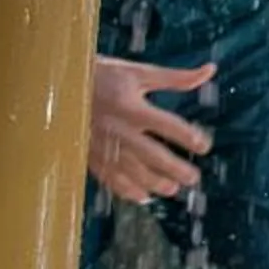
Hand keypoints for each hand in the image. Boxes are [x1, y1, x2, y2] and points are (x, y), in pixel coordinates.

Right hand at [88, 57, 214, 202]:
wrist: (58, 84)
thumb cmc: (102, 74)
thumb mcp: (138, 71)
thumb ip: (175, 78)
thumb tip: (210, 71)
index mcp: (133, 107)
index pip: (169, 126)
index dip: (189, 137)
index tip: (204, 146)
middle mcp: (119, 129)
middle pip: (153, 155)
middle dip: (175, 169)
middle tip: (194, 178)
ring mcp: (103, 145)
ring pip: (133, 171)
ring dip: (154, 183)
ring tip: (173, 190)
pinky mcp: (89, 154)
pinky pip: (109, 178)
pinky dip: (126, 190)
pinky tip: (142, 197)